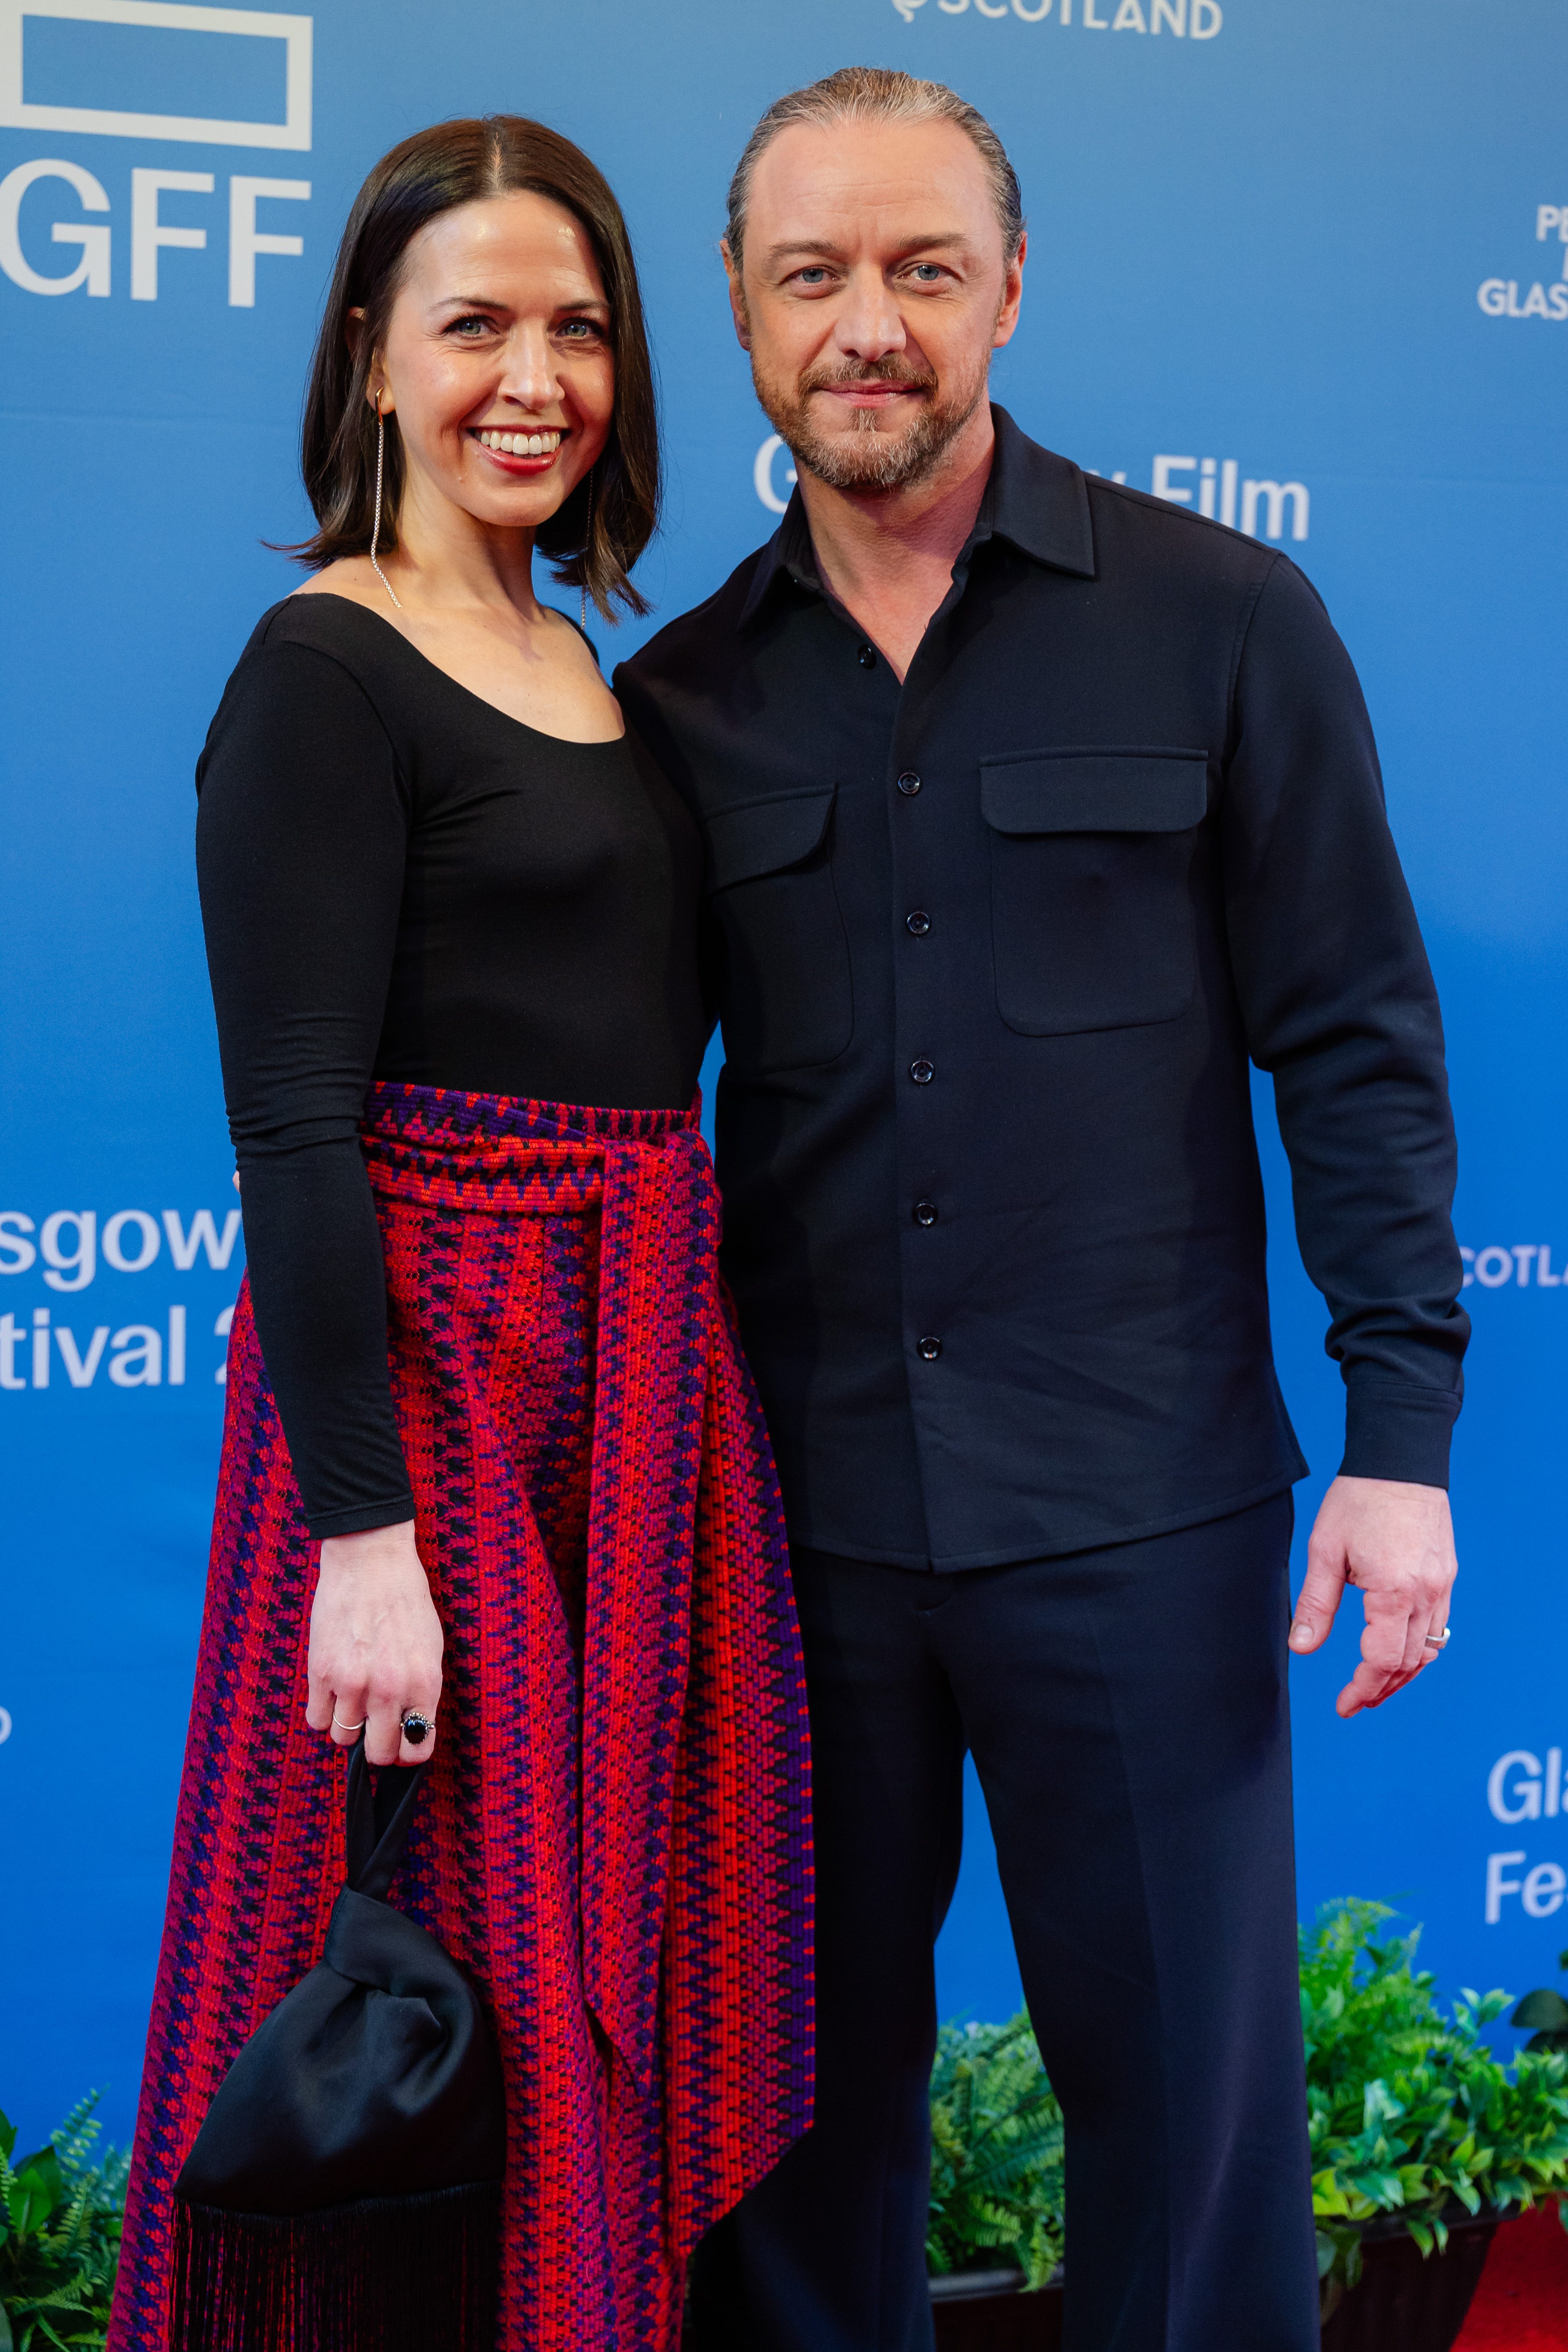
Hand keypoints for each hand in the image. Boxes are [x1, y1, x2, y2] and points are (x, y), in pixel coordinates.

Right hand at [305, 1520, 443, 1763]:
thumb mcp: (430, 1647)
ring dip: (348, 1724)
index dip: (408, 1751)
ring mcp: (353, 1683)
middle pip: (379, 1753)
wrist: (371, 1561)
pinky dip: (324, 1712)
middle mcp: (389, 1689)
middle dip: (378, 1745)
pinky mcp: (321, 1672)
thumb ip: (420, 1691)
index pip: (418, 1748)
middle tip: (375, 1726)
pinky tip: (332, 1691)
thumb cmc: (405, 1600)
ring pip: (344, 1738)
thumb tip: (412, 1728)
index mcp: (424, 1683)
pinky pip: (317, 1720)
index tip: (401, 1741)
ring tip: (353, 1697)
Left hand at [1288, 1475, 1456, 1718]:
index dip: (1362, 1688)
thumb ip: (1316, 1604)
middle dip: (1381, 1688)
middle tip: (1356, 1702)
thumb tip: (1302, 1649)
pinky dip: (1419, 1647)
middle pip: (1409, 1662)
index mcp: (1395, 1592)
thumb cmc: (1359, 1500)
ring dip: (1403, 1673)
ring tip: (1376, 1687)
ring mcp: (1442, 1586)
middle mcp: (1427, 1595)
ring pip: (1429, 1649)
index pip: (1383, 1660)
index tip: (1344, 1705)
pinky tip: (1399, 1651)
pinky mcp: (1446, 1575)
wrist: (1401, 1460)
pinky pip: (1439, 1626)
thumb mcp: (1325, 1551)